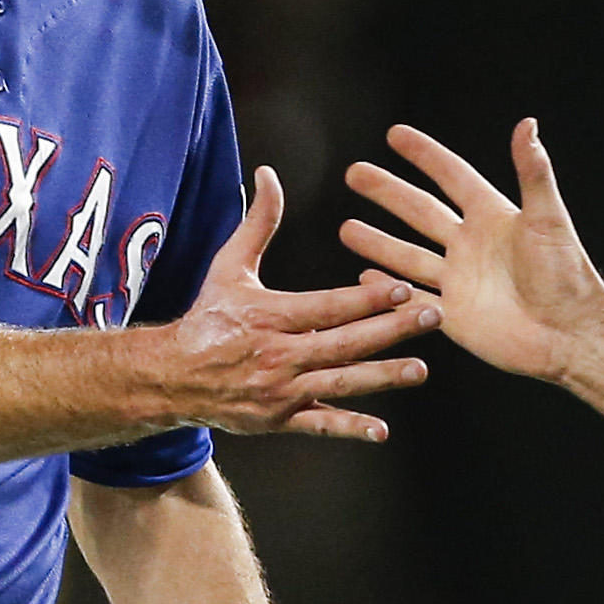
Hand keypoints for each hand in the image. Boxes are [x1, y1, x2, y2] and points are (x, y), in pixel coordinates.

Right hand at [149, 167, 438, 440]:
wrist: (171, 377)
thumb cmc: (208, 317)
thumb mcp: (228, 267)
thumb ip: (258, 223)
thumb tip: (268, 174)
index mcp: (267, 316)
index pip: (326, 307)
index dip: (366, 298)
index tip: (402, 286)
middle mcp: (276, 355)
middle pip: (343, 343)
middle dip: (391, 330)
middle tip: (432, 316)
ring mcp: (279, 391)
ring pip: (339, 384)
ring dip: (382, 377)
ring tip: (420, 369)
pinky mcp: (279, 419)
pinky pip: (319, 425)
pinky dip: (349, 428)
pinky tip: (381, 430)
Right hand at [343, 120, 603, 384]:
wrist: (571, 335)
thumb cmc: (568, 276)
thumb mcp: (548, 218)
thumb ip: (533, 172)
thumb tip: (528, 124)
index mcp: (492, 217)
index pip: (451, 177)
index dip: (425, 155)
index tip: (395, 134)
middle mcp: (471, 245)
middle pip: (420, 211)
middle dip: (386, 193)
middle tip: (354, 173)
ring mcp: (460, 280)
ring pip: (408, 255)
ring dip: (378, 241)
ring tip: (347, 227)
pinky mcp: (454, 315)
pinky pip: (412, 301)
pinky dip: (387, 289)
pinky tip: (362, 277)